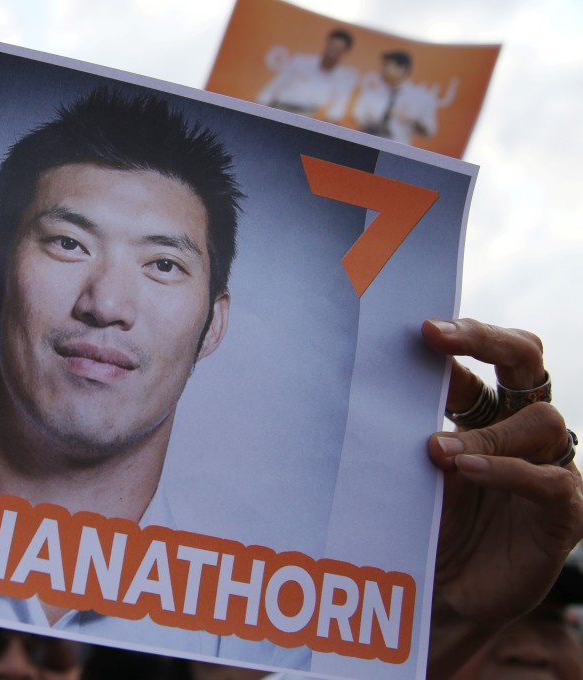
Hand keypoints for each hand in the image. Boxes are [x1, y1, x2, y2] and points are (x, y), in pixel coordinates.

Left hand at [421, 318, 582, 676]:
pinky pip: (550, 481)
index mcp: (486, 410)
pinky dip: (507, 472)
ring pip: (540, 421)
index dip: (459, 339)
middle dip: (488, 340)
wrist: (437, 590)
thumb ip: (403, 426)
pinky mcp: (563, 513)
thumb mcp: (408, 467)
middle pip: (527, 362)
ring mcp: (548, 467)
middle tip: (440, 336)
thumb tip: (368, 377)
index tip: (419, 328)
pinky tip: (467, 470)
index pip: (485, 358)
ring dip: (486, 431)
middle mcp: (521, 430)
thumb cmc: (420, 520)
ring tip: (436, 451)